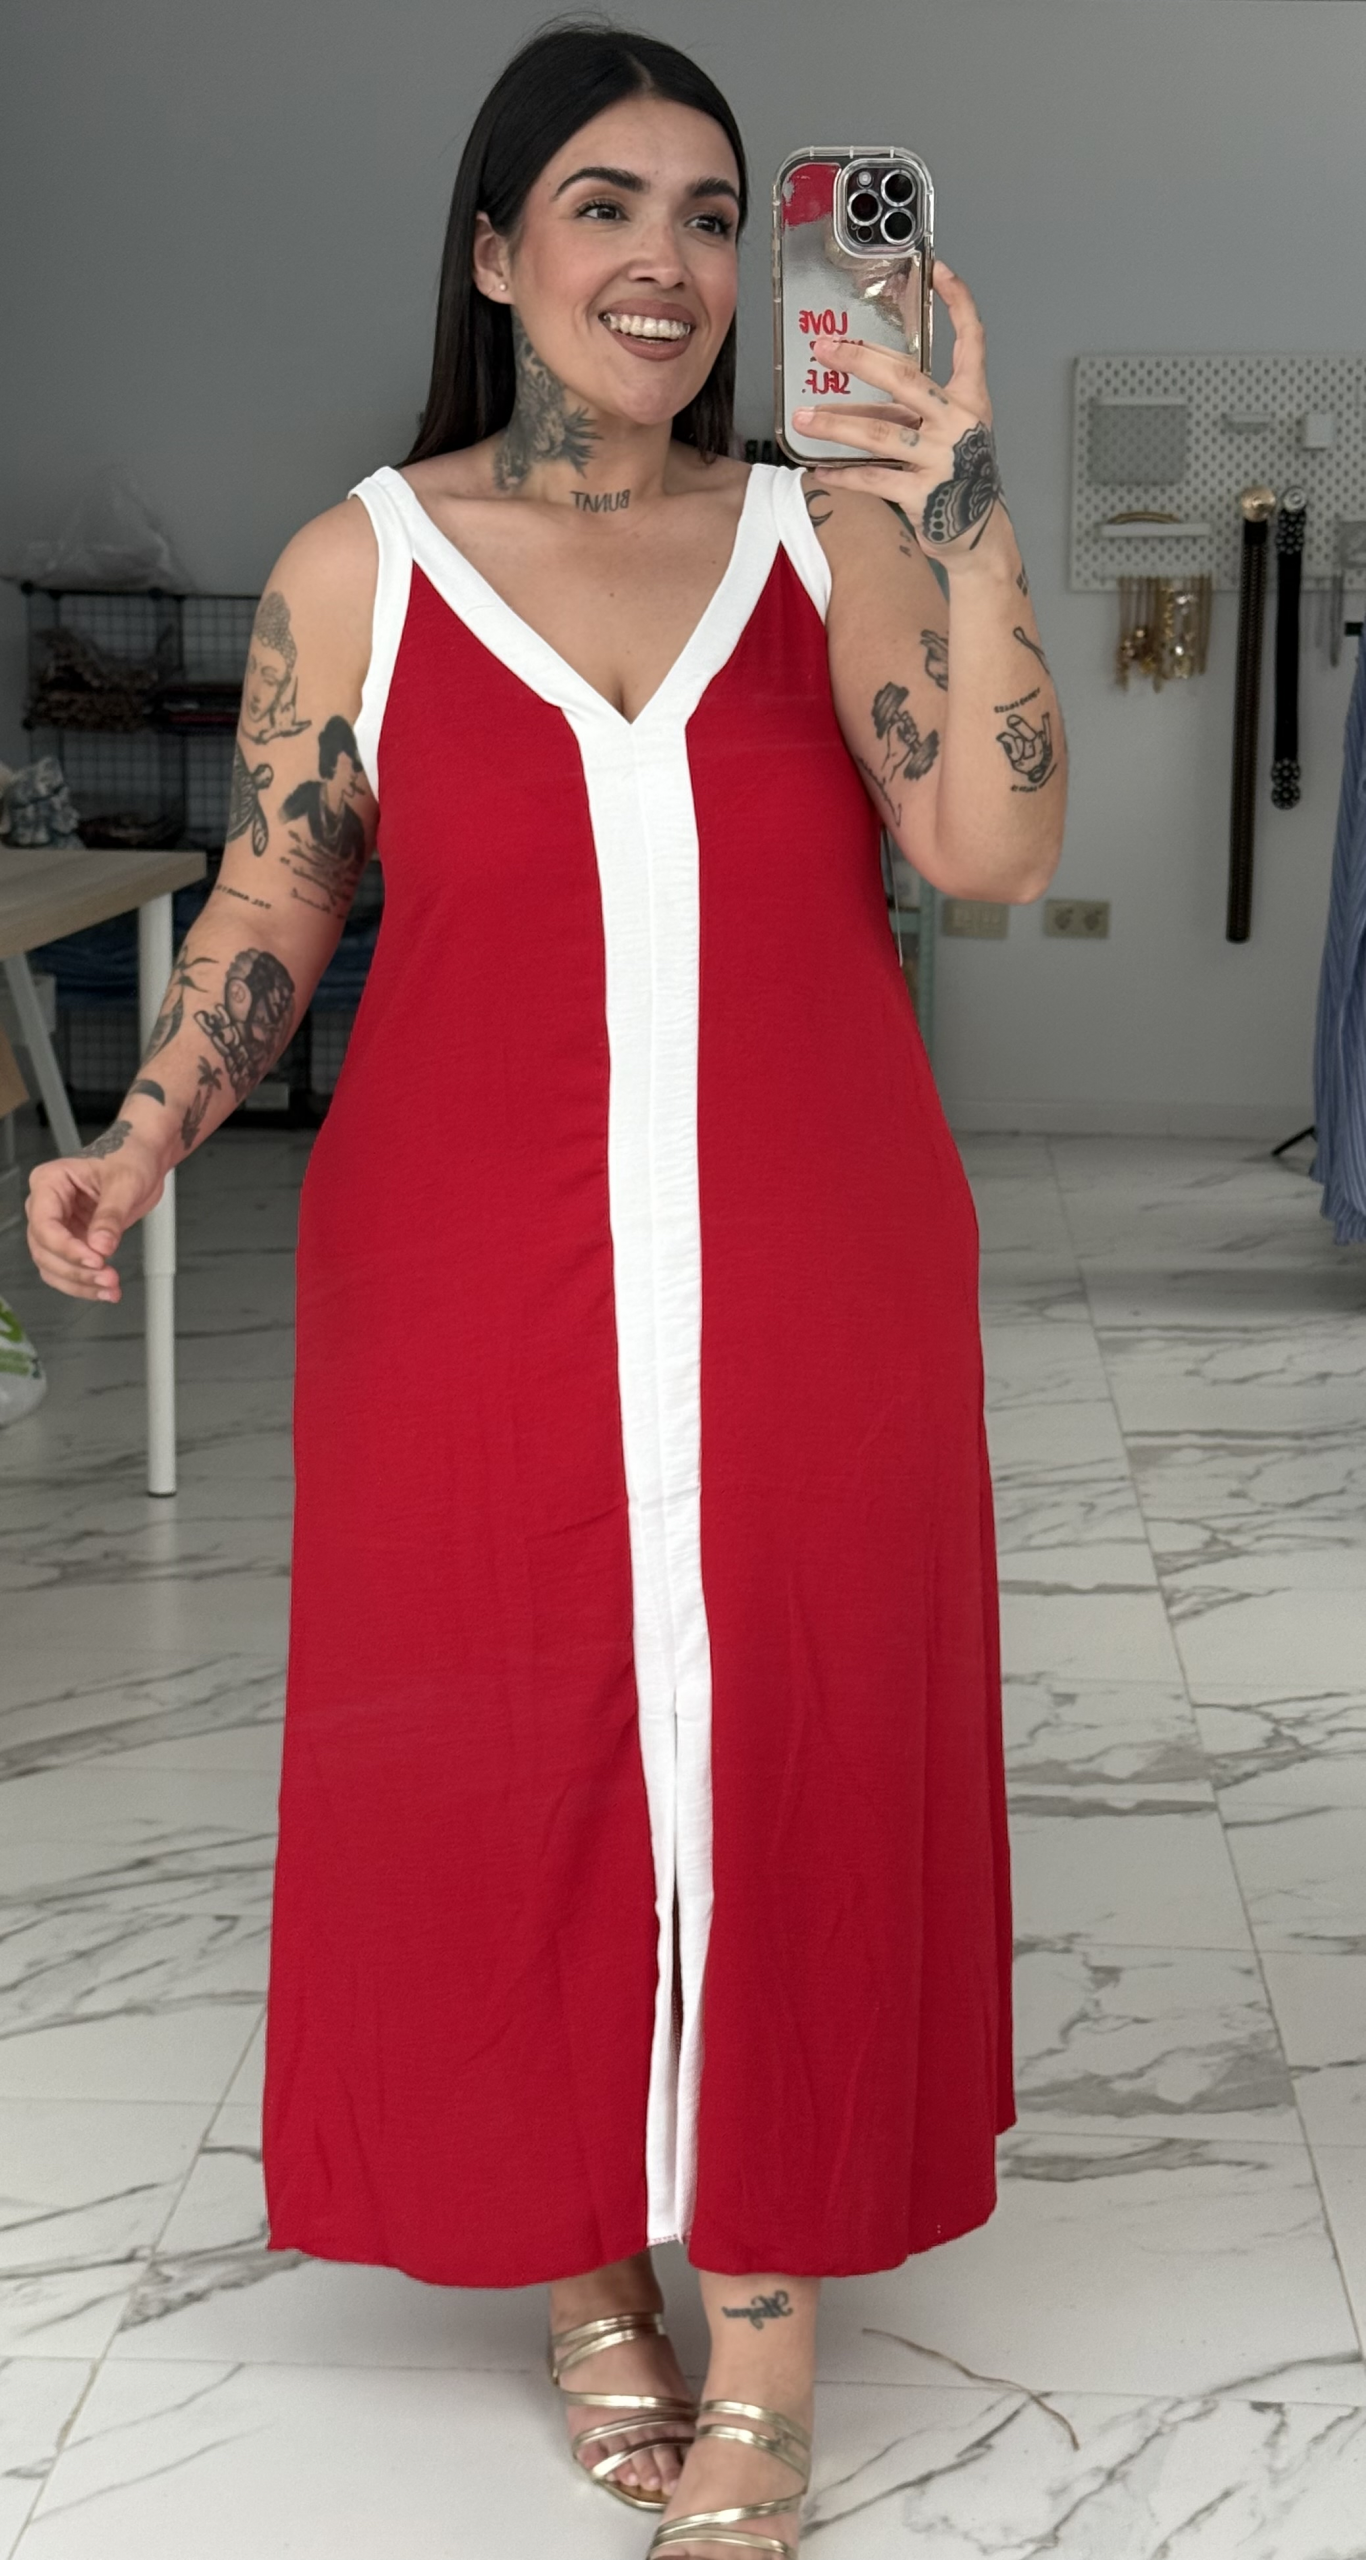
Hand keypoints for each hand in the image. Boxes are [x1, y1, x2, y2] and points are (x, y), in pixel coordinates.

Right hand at [25, 1127, 167, 1303]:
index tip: (95, 1260)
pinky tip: (106, 1290)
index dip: (66, 1248)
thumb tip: (100, 1246)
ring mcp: (59, 1226)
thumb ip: (111, 1215)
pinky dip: (85, 1284)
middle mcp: (47, 1206)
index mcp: (50, 1183)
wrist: (143, 1160)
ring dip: (79, 1284)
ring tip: (110, 1289)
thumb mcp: (125, 1183)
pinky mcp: (74, 1241)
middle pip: (45, 1250)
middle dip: (75, 1270)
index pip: (45, 1224)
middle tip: (107, 1278)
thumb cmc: (129, 1158)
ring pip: (53, 1266)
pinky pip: (69, 1270)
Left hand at [792, 261, 1002, 560]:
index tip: (938, 269)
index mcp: (971, 398)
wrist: (979, 532)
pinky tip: (818, 469)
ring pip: (880, 432)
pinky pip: (873, 478)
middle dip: (859, 360)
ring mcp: (942, 458)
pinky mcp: (923, 494)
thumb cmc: (958, 474)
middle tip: (823, 349)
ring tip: (802, 419)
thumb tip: (853, 391)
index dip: (958, 301)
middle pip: (905, 378)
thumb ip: (908, 406)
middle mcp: (960, 422)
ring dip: (836, 424)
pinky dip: (842, 474)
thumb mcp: (944, 430)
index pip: (972, 339)